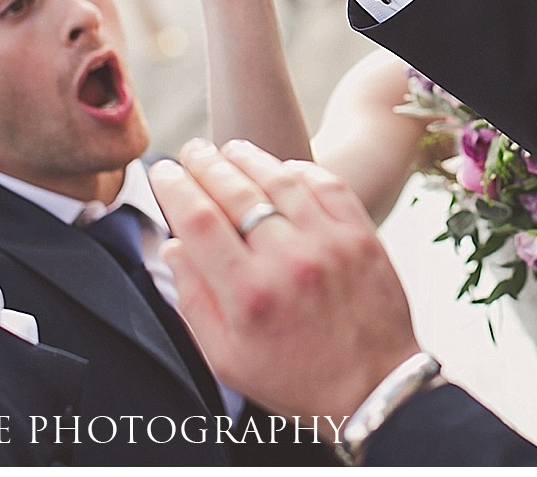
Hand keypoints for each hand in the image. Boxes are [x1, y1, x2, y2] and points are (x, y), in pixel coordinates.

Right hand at [150, 138, 421, 426]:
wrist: (374, 386)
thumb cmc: (296, 377)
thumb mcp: (226, 359)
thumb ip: (193, 300)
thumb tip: (172, 248)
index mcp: (247, 295)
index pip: (198, 221)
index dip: (174, 188)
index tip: (162, 172)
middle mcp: (287, 261)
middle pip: (235, 192)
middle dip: (205, 164)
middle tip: (191, 151)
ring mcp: (329, 243)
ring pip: (279, 180)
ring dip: (248, 158)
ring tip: (229, 150)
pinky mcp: (361, 235)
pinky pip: (326, 184)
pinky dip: (298, 170)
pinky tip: (281, 168)